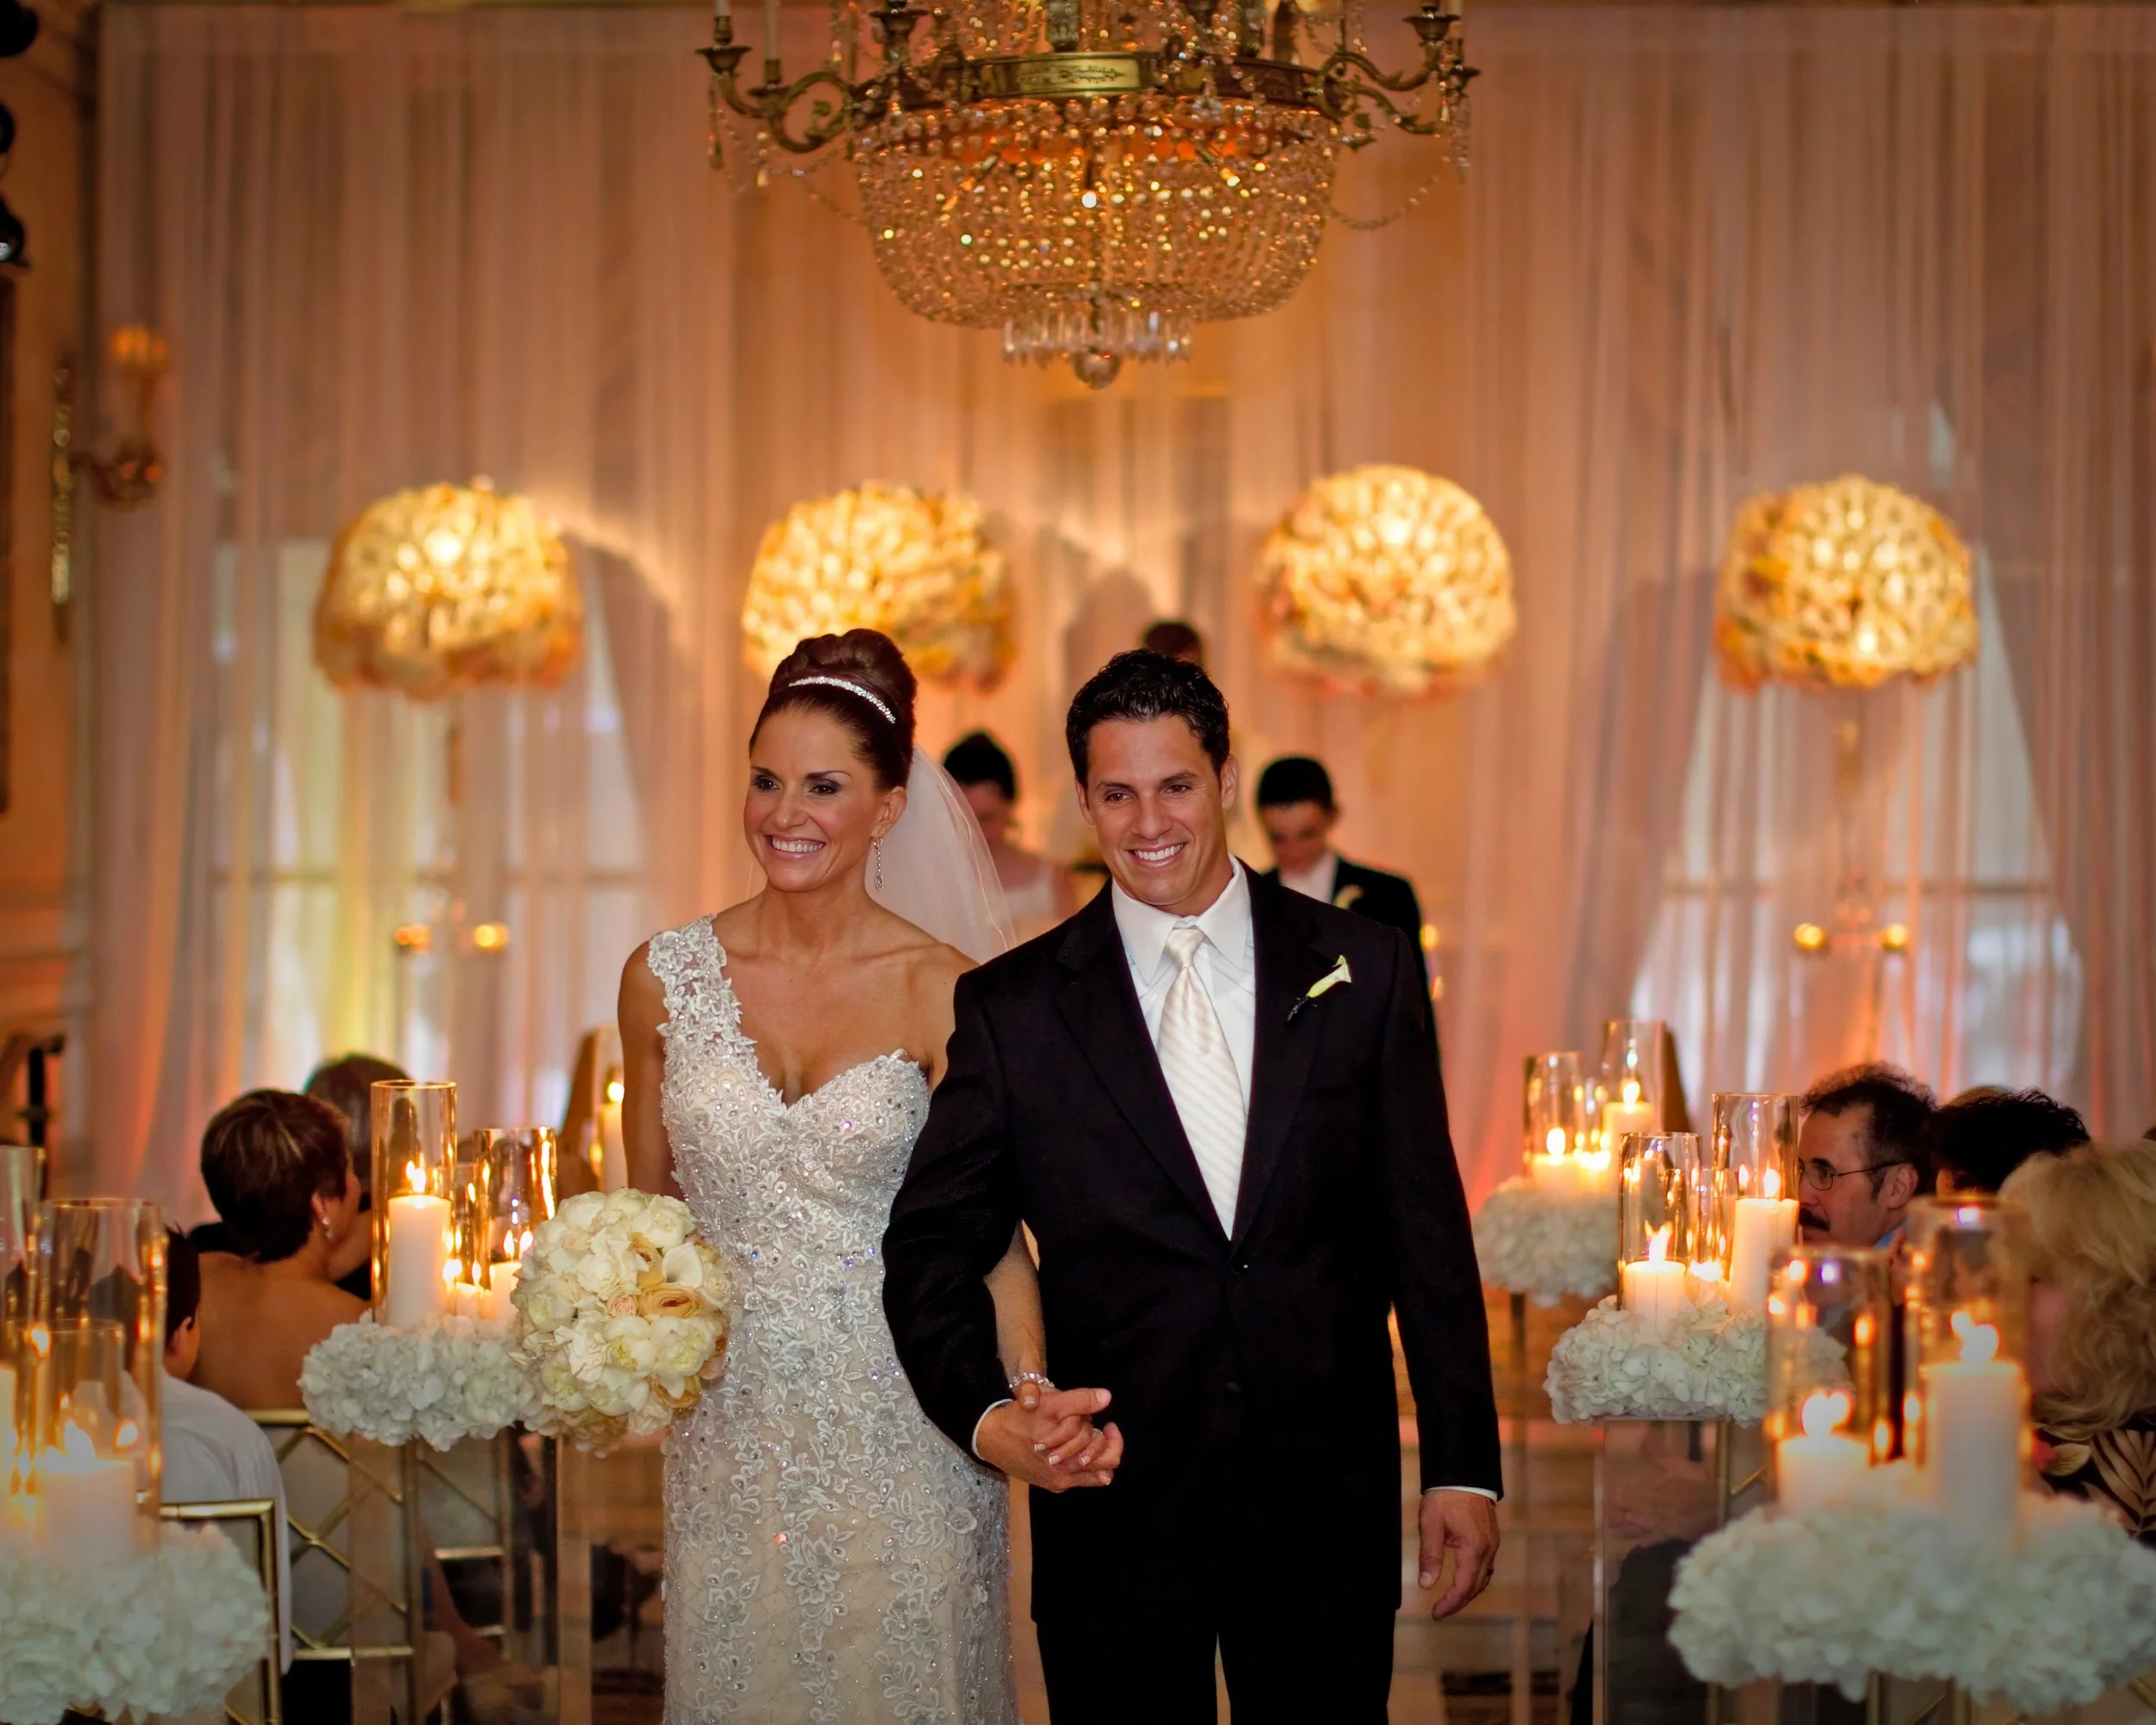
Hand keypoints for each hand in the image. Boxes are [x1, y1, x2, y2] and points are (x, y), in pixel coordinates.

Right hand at [976, 1388, 1123, 1491]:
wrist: (987, 1436)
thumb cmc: (1018, 1420)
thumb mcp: (1050, 1405)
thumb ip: (1080, 1401)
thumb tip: (1107, 1396)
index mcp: (1069, 1465)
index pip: (1110, 1459)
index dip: (1114, 1439)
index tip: (1107, 1423)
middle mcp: (1065, 1479)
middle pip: (1104, 1468)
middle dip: (1104, 1446)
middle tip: (1099, 1428)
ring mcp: (1055, 1482)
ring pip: (1090, 1473)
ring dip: (1093, 1454)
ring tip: (1085, 1435)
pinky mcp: (1046, 1481)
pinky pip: (1075, 1476)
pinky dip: (1079, 1462)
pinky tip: (1070, 1445)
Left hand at [1418, 1489, 1498, 1618]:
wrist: (1464, 1472)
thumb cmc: (1445, 1496)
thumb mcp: (1431, 1524)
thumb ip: (1430, 1555)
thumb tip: (1426, 1584)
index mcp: (1473, 1548)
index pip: (1463, 1586)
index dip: (1450, 1603)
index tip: (1436, 1613)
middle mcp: (1488, 1549)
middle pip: (1476, 1586)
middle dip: (1459, 1602)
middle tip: (1440, 1611)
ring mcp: (1493, 1543)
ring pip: (1484, 1577)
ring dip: (1468, 1592)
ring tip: (1450, 1600)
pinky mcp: (1491, 1537)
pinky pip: (1486, 1566)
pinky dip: (1475, 1578)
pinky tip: (1465, 1579)